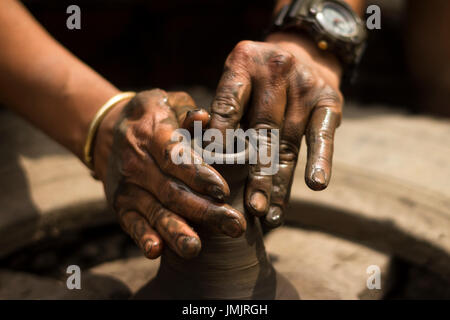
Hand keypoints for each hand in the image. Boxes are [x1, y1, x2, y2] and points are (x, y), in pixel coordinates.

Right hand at [92, 89, 246, 258]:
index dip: (197, 174)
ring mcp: (127, 187)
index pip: (175, 157)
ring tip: (196, 248)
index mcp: (151, 134)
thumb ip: (187, 111)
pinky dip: (143, 237)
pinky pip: (131, 224)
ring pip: (155, 212)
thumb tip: (205, 116)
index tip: (222, 191)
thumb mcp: (167, 102)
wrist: (107, 133)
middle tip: (235, 225)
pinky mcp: (121, 205)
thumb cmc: (151, 117)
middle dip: (204, 211)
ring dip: (176, 231)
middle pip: (172, 191)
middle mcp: (136, 163)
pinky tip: (156, 251)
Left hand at [210, 32, 342, 227]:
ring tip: (271, 215)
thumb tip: (203, 156)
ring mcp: (305, 85)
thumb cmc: (256, 82)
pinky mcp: (329, 100)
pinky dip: (320, 160)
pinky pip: (322, 135)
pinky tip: (316, 184)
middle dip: (256, 174)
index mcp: (244, 62)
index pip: (228, 104)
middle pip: (262, 130)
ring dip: (280, 183)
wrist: (303, 55)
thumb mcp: (235, 84)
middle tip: (249, 208)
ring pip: (289, 142)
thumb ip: (220, 114)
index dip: (219, 138)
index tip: (211, 171)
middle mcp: (276, 69)